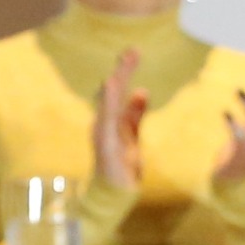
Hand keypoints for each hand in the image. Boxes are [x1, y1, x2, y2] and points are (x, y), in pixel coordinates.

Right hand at [90, 51, 145, 192]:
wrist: (114, 192)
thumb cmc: (122, 164)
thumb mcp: (133, 134)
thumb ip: (136, 113)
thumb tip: (143, 89)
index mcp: (112, 119)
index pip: (119, 90)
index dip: (126, 70)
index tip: (135, 51)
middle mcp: (103, 122)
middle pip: (112, 92)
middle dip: (122, 72)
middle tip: (132, 52)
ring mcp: (101, 133)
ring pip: (108, 105)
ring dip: (114, 86)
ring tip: (120, 69)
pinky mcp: (103, 145)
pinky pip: (106, 122)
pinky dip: (108, 106)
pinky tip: (112, 94)